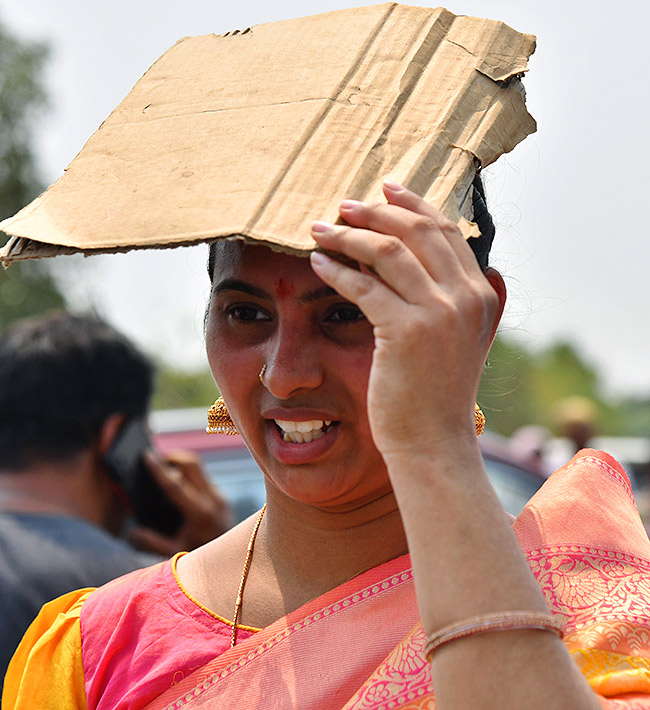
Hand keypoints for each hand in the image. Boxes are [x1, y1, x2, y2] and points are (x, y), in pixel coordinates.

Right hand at [129, 450, 232, 555]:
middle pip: (192, 465)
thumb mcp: (174, 555)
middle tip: (154, 458)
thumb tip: (131, 532)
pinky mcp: (222, 497)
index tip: (147, 455)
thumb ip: (152, 544)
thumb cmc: (203, 562)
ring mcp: (220, 497)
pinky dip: (187, 475)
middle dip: (171, 457)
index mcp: (201, 514)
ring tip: (162, 466)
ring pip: (199, 468)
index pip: (175, 484)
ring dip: (180, 464)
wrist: (236, 563)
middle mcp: (214, 500)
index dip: (159, 469)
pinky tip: (175, 482)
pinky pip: (203, 479)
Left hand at [309, 181, 502, 459]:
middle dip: (377, 209)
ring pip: (387, 250)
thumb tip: (428, 258)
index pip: (447, 232)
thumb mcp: (459, 342)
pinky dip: (336, 268)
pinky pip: (363, 284)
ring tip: (320, 228)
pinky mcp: (407, 330)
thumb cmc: (436, 396)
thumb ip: (457, 301)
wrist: (434, 443)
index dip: (414, 204)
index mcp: (481, 295)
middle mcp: (466, 297)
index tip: (386, 189)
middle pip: (417, 230)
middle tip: (344, 203)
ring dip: (348, 233)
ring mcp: (439, 312)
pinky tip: (317, 262)